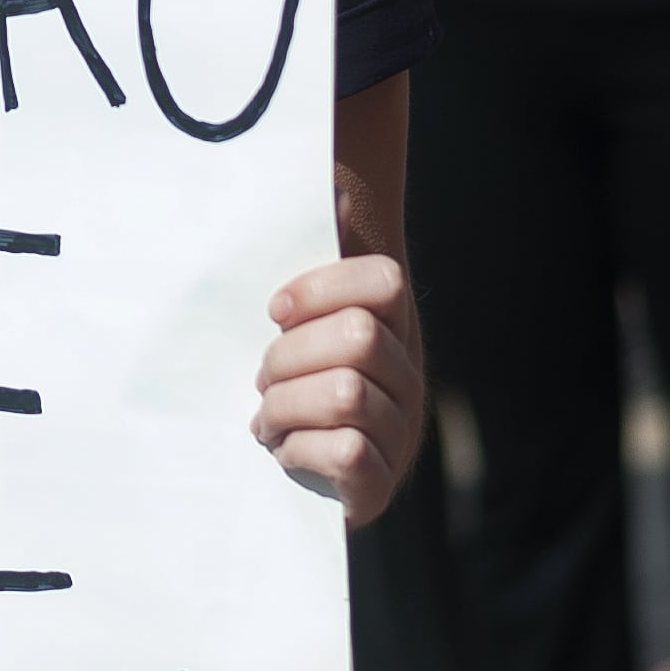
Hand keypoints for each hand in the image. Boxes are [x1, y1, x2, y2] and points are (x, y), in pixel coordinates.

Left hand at [250, 253, 423, 527]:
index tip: (272, 310)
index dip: (320, 288)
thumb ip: (308, 257)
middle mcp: (407, 377)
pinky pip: (347, 452)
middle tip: (263, 379)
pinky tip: (284, 451)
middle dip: (289, 358)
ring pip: (347, 394)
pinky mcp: (380, 485)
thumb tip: (336, 185)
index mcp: (391, 327)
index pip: (381, 281)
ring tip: (267, 419)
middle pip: (357, 337)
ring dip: (286, 406)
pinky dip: (299, 450)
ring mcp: (400, 432)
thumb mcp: (290, 322)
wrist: (291, 481)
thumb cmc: (285, 386)